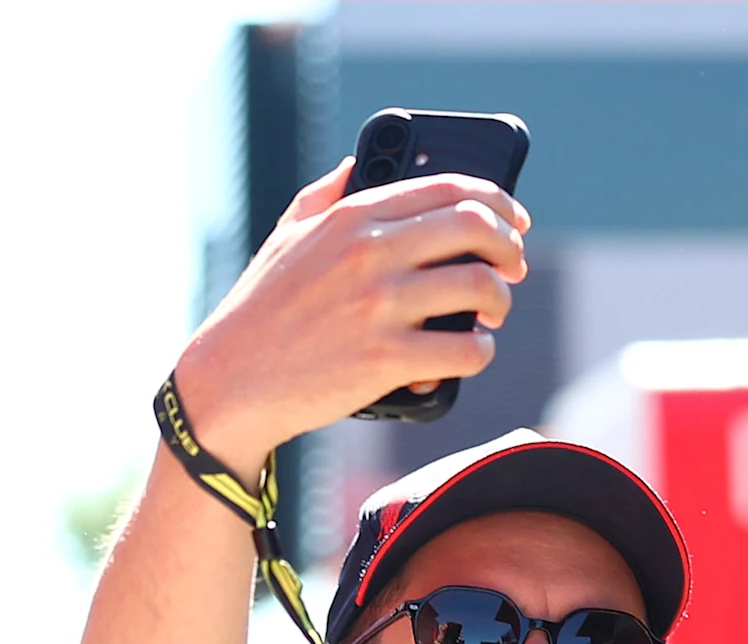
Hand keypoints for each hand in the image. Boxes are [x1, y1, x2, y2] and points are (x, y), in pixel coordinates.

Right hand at [173, 159, 530, 467]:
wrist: (233, 377)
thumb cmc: (262, 308)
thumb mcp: (286, 235)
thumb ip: (325, 194)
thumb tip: (355, 163)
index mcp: (353, 216)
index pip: (449, 188)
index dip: (498, 201)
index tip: (515, 220)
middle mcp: (370, 252)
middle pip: (476, 227)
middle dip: (510, 247)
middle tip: (514, 268)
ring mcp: (380, 305)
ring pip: (481, 287)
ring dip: (500, 301)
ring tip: (490, 314)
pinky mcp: (387, 359)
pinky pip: (467, 350)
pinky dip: (480, 351)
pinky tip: (471, 351)